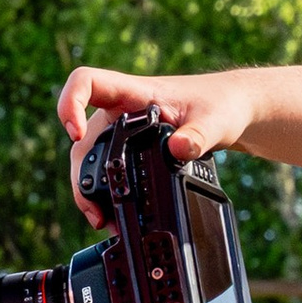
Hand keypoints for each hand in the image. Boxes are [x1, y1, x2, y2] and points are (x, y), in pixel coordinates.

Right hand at [54, 65, 252, 224]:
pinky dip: (103, 189)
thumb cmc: (221, 105)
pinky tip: (113, 212)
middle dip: (79, 174)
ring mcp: (122, 128)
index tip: (75, 134)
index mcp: (135, 92)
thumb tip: (179, 149)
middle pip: (82, 136)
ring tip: (102, 220)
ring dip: (89, 188)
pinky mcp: (128, 145)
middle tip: (94, 209)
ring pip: (89, 155)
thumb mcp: (215, 121)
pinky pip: (104, 165)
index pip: (86, 82)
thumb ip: (199, 135)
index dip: (69, 103)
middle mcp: (121, 109)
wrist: (232, 109)